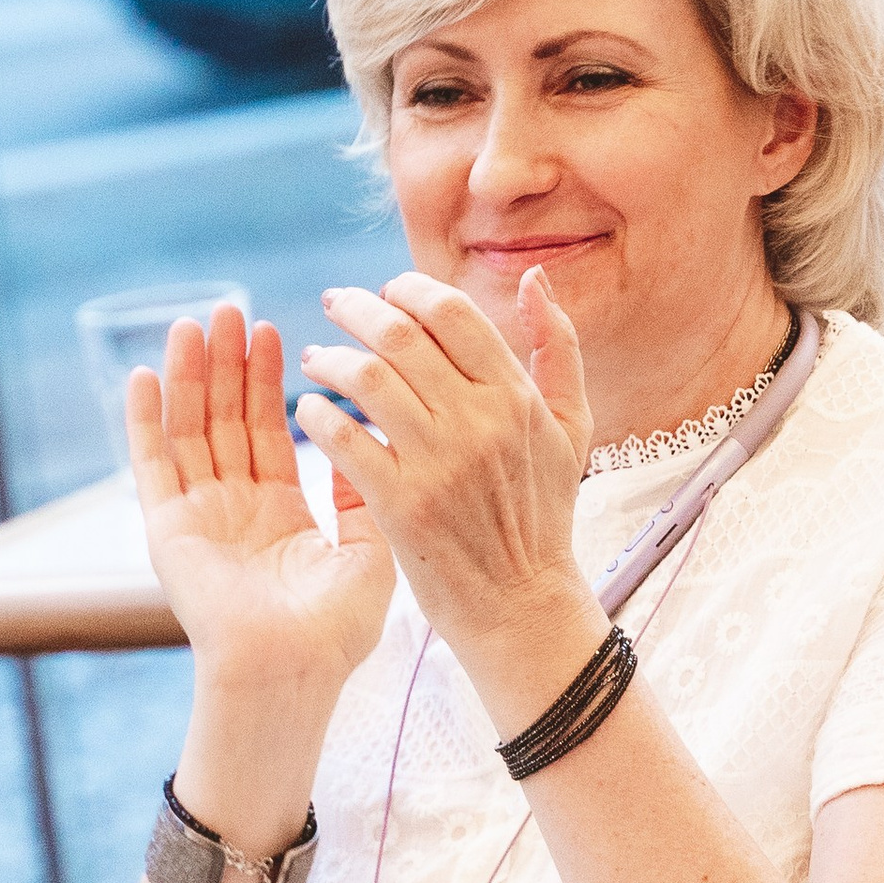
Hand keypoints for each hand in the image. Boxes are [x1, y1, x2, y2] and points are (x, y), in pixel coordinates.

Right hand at [132, 307, 391, 697]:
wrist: (292, 671)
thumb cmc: (336, 630)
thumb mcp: (368, 551)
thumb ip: (362, 493)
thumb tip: (361, 440)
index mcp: (280, 514)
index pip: (268, 432)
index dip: (267, 382)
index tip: (273, 331)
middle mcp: (234, 509)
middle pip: (225, 420)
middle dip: (228, 365)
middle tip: (231, 308)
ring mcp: (197, 517)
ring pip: (189, 430)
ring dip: (190, 377)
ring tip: (195, 323)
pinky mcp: (166, 529)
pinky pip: (151, 464)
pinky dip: (144, 420)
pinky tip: (143, 375)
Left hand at [299, 265, 595, 718]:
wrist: (522, 604)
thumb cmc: (542, 513)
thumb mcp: (571, 426)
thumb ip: (558, 347)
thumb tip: (533, 279)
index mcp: (515, 396)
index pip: (451, 312)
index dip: (408, 289)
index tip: (386, 293)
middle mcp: (478, 421)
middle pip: (399, 334)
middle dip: (356, 309)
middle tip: (335, 306)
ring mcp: (438, 462)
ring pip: (365, 378)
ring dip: (330, 358)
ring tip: (318, 359)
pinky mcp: (401, 504)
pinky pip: (343, 438)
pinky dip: (319, 415)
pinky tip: (312, 412)